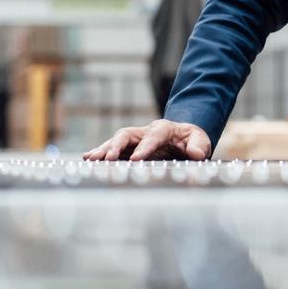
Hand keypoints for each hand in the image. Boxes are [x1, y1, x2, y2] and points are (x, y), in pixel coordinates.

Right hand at [81, 120, 211, 160]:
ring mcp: (134, 139)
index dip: (144, 147)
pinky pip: (112, 148)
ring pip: (115, 141)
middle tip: (107, 158)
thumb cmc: (190, 140)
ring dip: (103, 150)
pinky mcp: (127, 147)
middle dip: (116, 146)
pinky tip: (87, 159)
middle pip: (127, 134)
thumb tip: (196, 155)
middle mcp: (144, 131)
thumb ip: (199, 146)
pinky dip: (100, 153)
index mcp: (163, 129)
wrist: (182, 137)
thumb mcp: (200, 140)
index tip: (135, 159)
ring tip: (90, 159)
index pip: (152, 137)